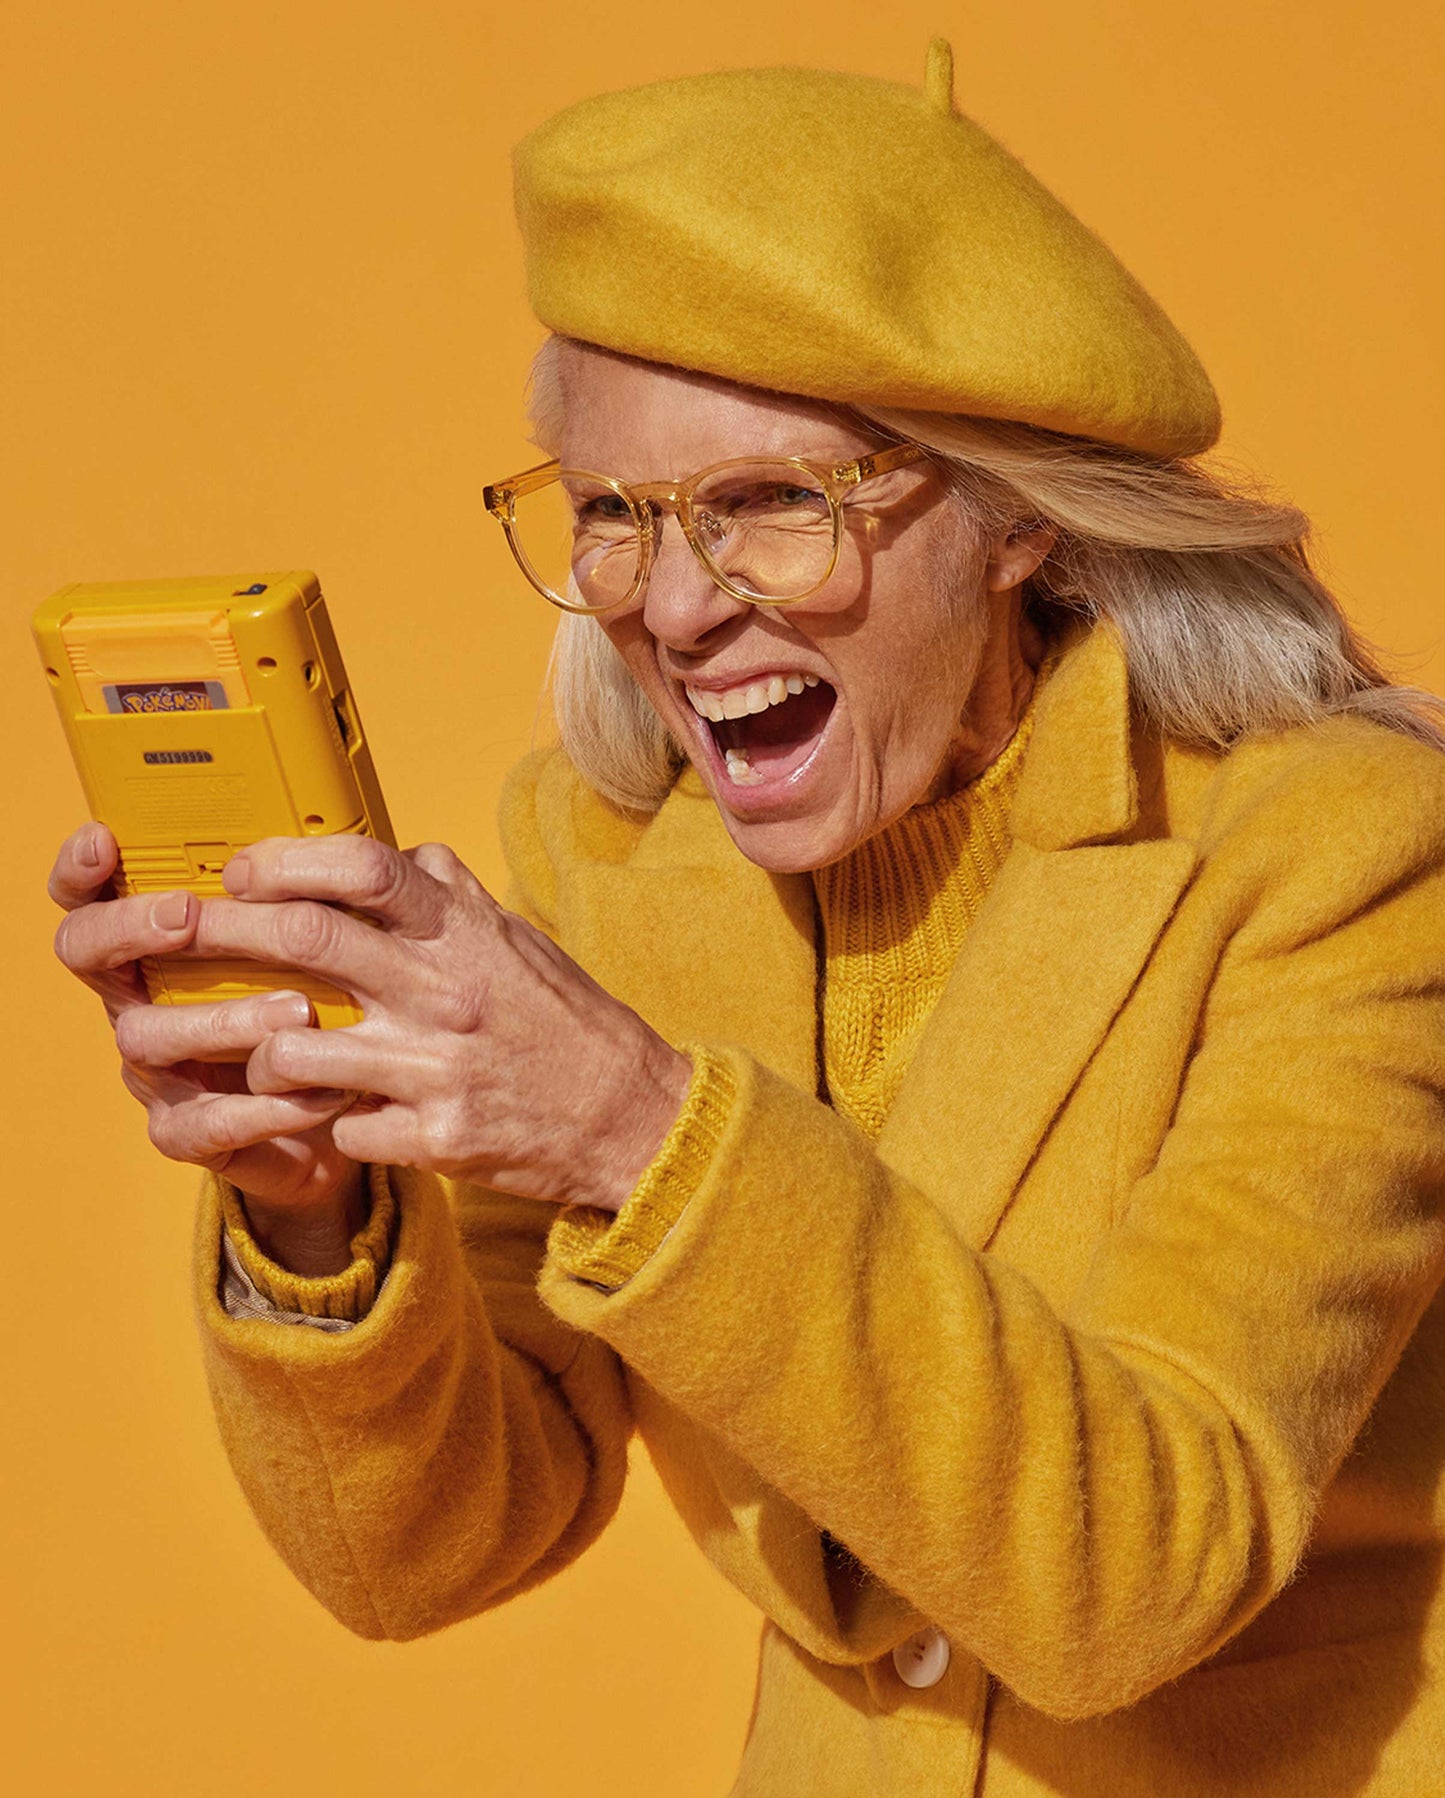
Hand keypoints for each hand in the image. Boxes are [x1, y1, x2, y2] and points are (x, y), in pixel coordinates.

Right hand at [49, 822, 365, 1262]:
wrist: (354, 1106)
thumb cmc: (335, 1001)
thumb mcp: (332, 938)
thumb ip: (324, 892)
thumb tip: (367, 833)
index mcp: (164, 942)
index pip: (95, 894)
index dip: (82, 870)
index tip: (104, 839)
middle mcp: (142, 998)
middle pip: (87, 953)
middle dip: (129, 928)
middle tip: (188, 915)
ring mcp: (158, 1069)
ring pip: (146, 1037)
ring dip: (223, 1019)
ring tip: (300, 1010)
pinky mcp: (190, 1133)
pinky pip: (206, 1124)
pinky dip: (267, 1107)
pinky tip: (319, 1090)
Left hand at [192, 834, 690, 1211]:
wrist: (632, 1118)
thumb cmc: (567, 1024)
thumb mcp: (519, 942)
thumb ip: (454, 900)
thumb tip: (401, 857)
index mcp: (465, 934)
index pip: (364, 869)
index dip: (286, 862)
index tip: (243, 873)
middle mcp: (445, 992)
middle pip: (306, 941)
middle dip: (222, 931)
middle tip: (176, 933)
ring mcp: (436, 1069)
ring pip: (294, 1050)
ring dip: (257, 1051)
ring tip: (258, 1054)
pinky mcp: (435, 1138)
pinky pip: (341, 1129)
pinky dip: (329, 1122)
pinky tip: (342, 1118)